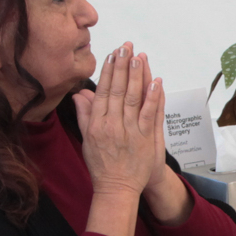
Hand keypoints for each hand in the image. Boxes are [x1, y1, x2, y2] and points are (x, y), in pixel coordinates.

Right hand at [74, 42, 166, 197]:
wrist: (116, 188)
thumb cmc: (101, 165)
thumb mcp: (87, 139)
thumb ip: (85, 115)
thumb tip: (80, 94)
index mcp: (97, 124)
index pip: (103, 91)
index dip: (108, 72)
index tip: (112, 55)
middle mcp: (112, 125)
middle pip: (117, 90)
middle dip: (122, 66)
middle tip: (126, 47)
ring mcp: (129, 132)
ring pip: (133, 98)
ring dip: (136, 76)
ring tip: (138, 57)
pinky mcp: (145, 139)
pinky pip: (150, 114)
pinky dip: (153, 97)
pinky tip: (155, 81)